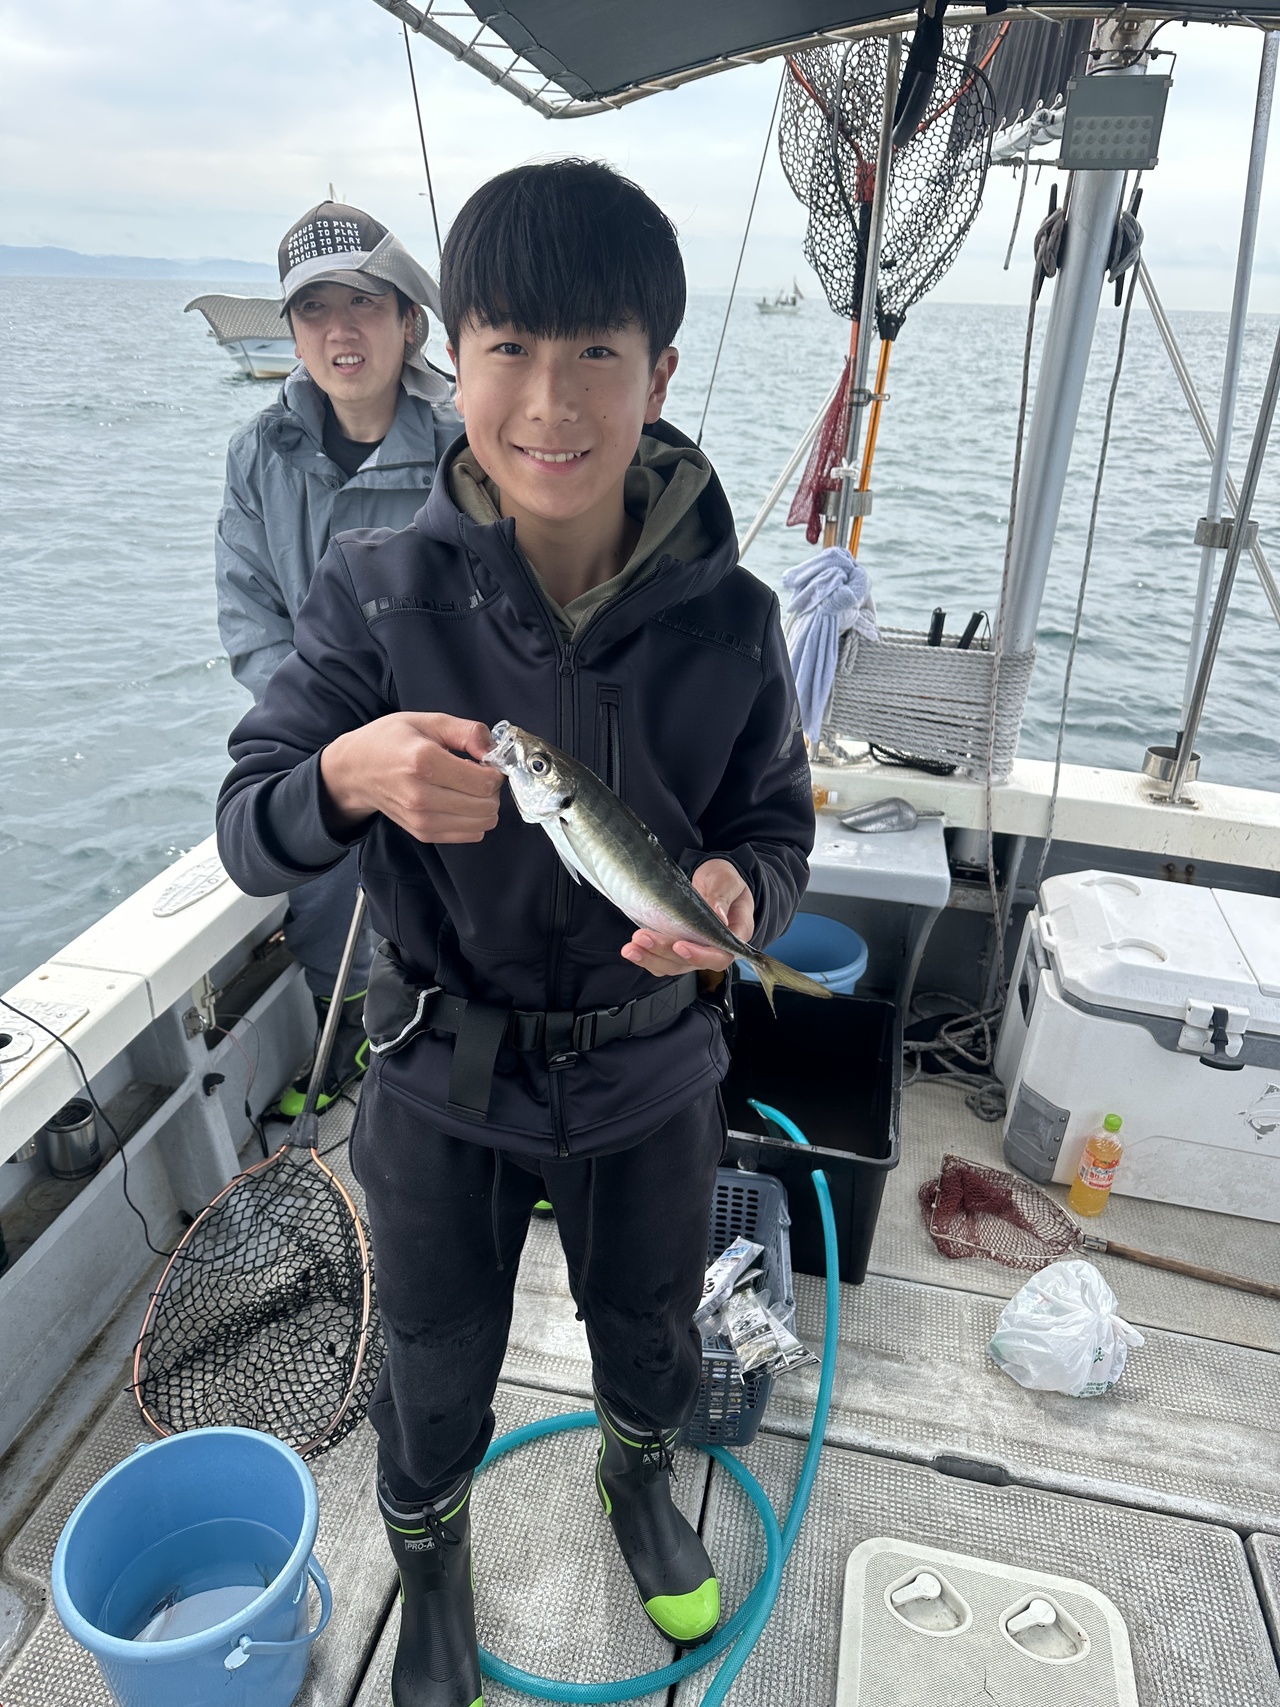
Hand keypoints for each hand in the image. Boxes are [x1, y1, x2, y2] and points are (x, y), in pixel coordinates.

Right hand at [319, 713, 502, 842]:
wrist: (354, 770)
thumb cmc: (389, 741)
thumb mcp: (427, 721)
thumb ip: (466, 731)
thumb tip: (493, 750)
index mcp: (423, 761)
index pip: (484, 781)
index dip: (494, 770)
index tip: (485, 761)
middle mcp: (421, 796)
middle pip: (486, 805)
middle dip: (491, 788)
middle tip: (478, 773)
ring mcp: (421, 819)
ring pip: (482, 824)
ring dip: (485, 805)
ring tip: (467, 787)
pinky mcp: (422, 833)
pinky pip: (470, 835)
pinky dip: (473, 819)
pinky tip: (459, 801)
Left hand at [620, 859, 753, 978]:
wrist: (713, 881)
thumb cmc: (724, 881)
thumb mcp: (726, 881)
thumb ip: (722, 896)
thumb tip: (719, 917)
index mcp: (734, 935)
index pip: (720, 955)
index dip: (700, 955)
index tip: (679, 945)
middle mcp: (715, 949)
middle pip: (690, 963)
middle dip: (664, 952)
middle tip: (643, 938)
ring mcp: (695, 951)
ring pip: (673, 965)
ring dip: (651, 958)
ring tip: (631, 948)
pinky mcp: (678, 950)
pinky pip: (663, 961)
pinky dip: (647, 958)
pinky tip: (633, 950)